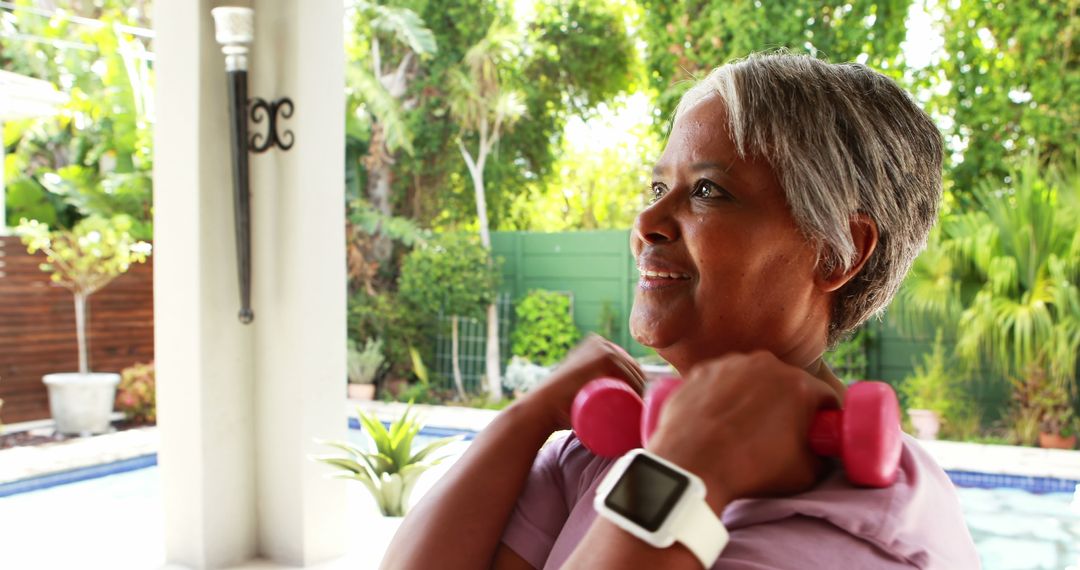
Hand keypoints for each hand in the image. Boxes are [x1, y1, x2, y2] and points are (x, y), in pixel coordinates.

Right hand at [519, 334, 647, 431]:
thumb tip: (594, 403)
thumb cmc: (558, 405)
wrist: (542, 407)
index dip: (638, 391)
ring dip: (644, 397)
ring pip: (636, 377)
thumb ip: (584, 387)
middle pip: (635, 373)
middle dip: (642, 396)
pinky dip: (640, 392)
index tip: (636, 411)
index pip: (629, 370)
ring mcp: (604, 347)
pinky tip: (642, 406)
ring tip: (640, 419)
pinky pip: (632, 377)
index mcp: (597, 346)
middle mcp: (601, 342)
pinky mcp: (605, 357)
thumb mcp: (575, 388)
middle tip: (637, 419)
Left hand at [646, 351, 840, 511]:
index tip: (815, 433)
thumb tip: (819, 449)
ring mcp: (730, 364)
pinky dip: (722, 395)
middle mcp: (766, 364)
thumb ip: (821, 455)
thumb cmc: (751, 470)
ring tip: (740, 427)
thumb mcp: (805, 473)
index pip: (825, 398)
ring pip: (752, 378)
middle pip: (787, 383)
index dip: (823, 418)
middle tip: (776, 433)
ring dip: (753, 396)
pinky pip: (721, 381)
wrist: (692, 464)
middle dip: (787, 405)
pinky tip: (716, 419)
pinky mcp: (701, 371)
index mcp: (799, 385)